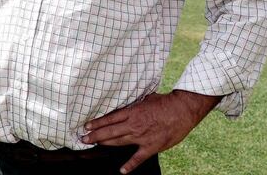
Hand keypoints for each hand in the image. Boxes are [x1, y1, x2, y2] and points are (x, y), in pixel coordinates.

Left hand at [83, 90, 220, 173]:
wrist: (182, 110)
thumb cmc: (164, 102)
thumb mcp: (145, 98)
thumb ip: (134, 104)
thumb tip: (125, 103)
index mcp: (132, 112)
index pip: (109, 119)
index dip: (96, 123)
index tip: (86, 126)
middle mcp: (133, 125)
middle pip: (110, 131)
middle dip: (95, 135)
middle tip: (84, 138)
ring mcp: (142, 137)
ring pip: (119, 142)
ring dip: (105, 144)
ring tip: (95, 146)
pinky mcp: (151, 146)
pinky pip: (138, 158)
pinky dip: (130, 165)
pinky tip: (122, 170)